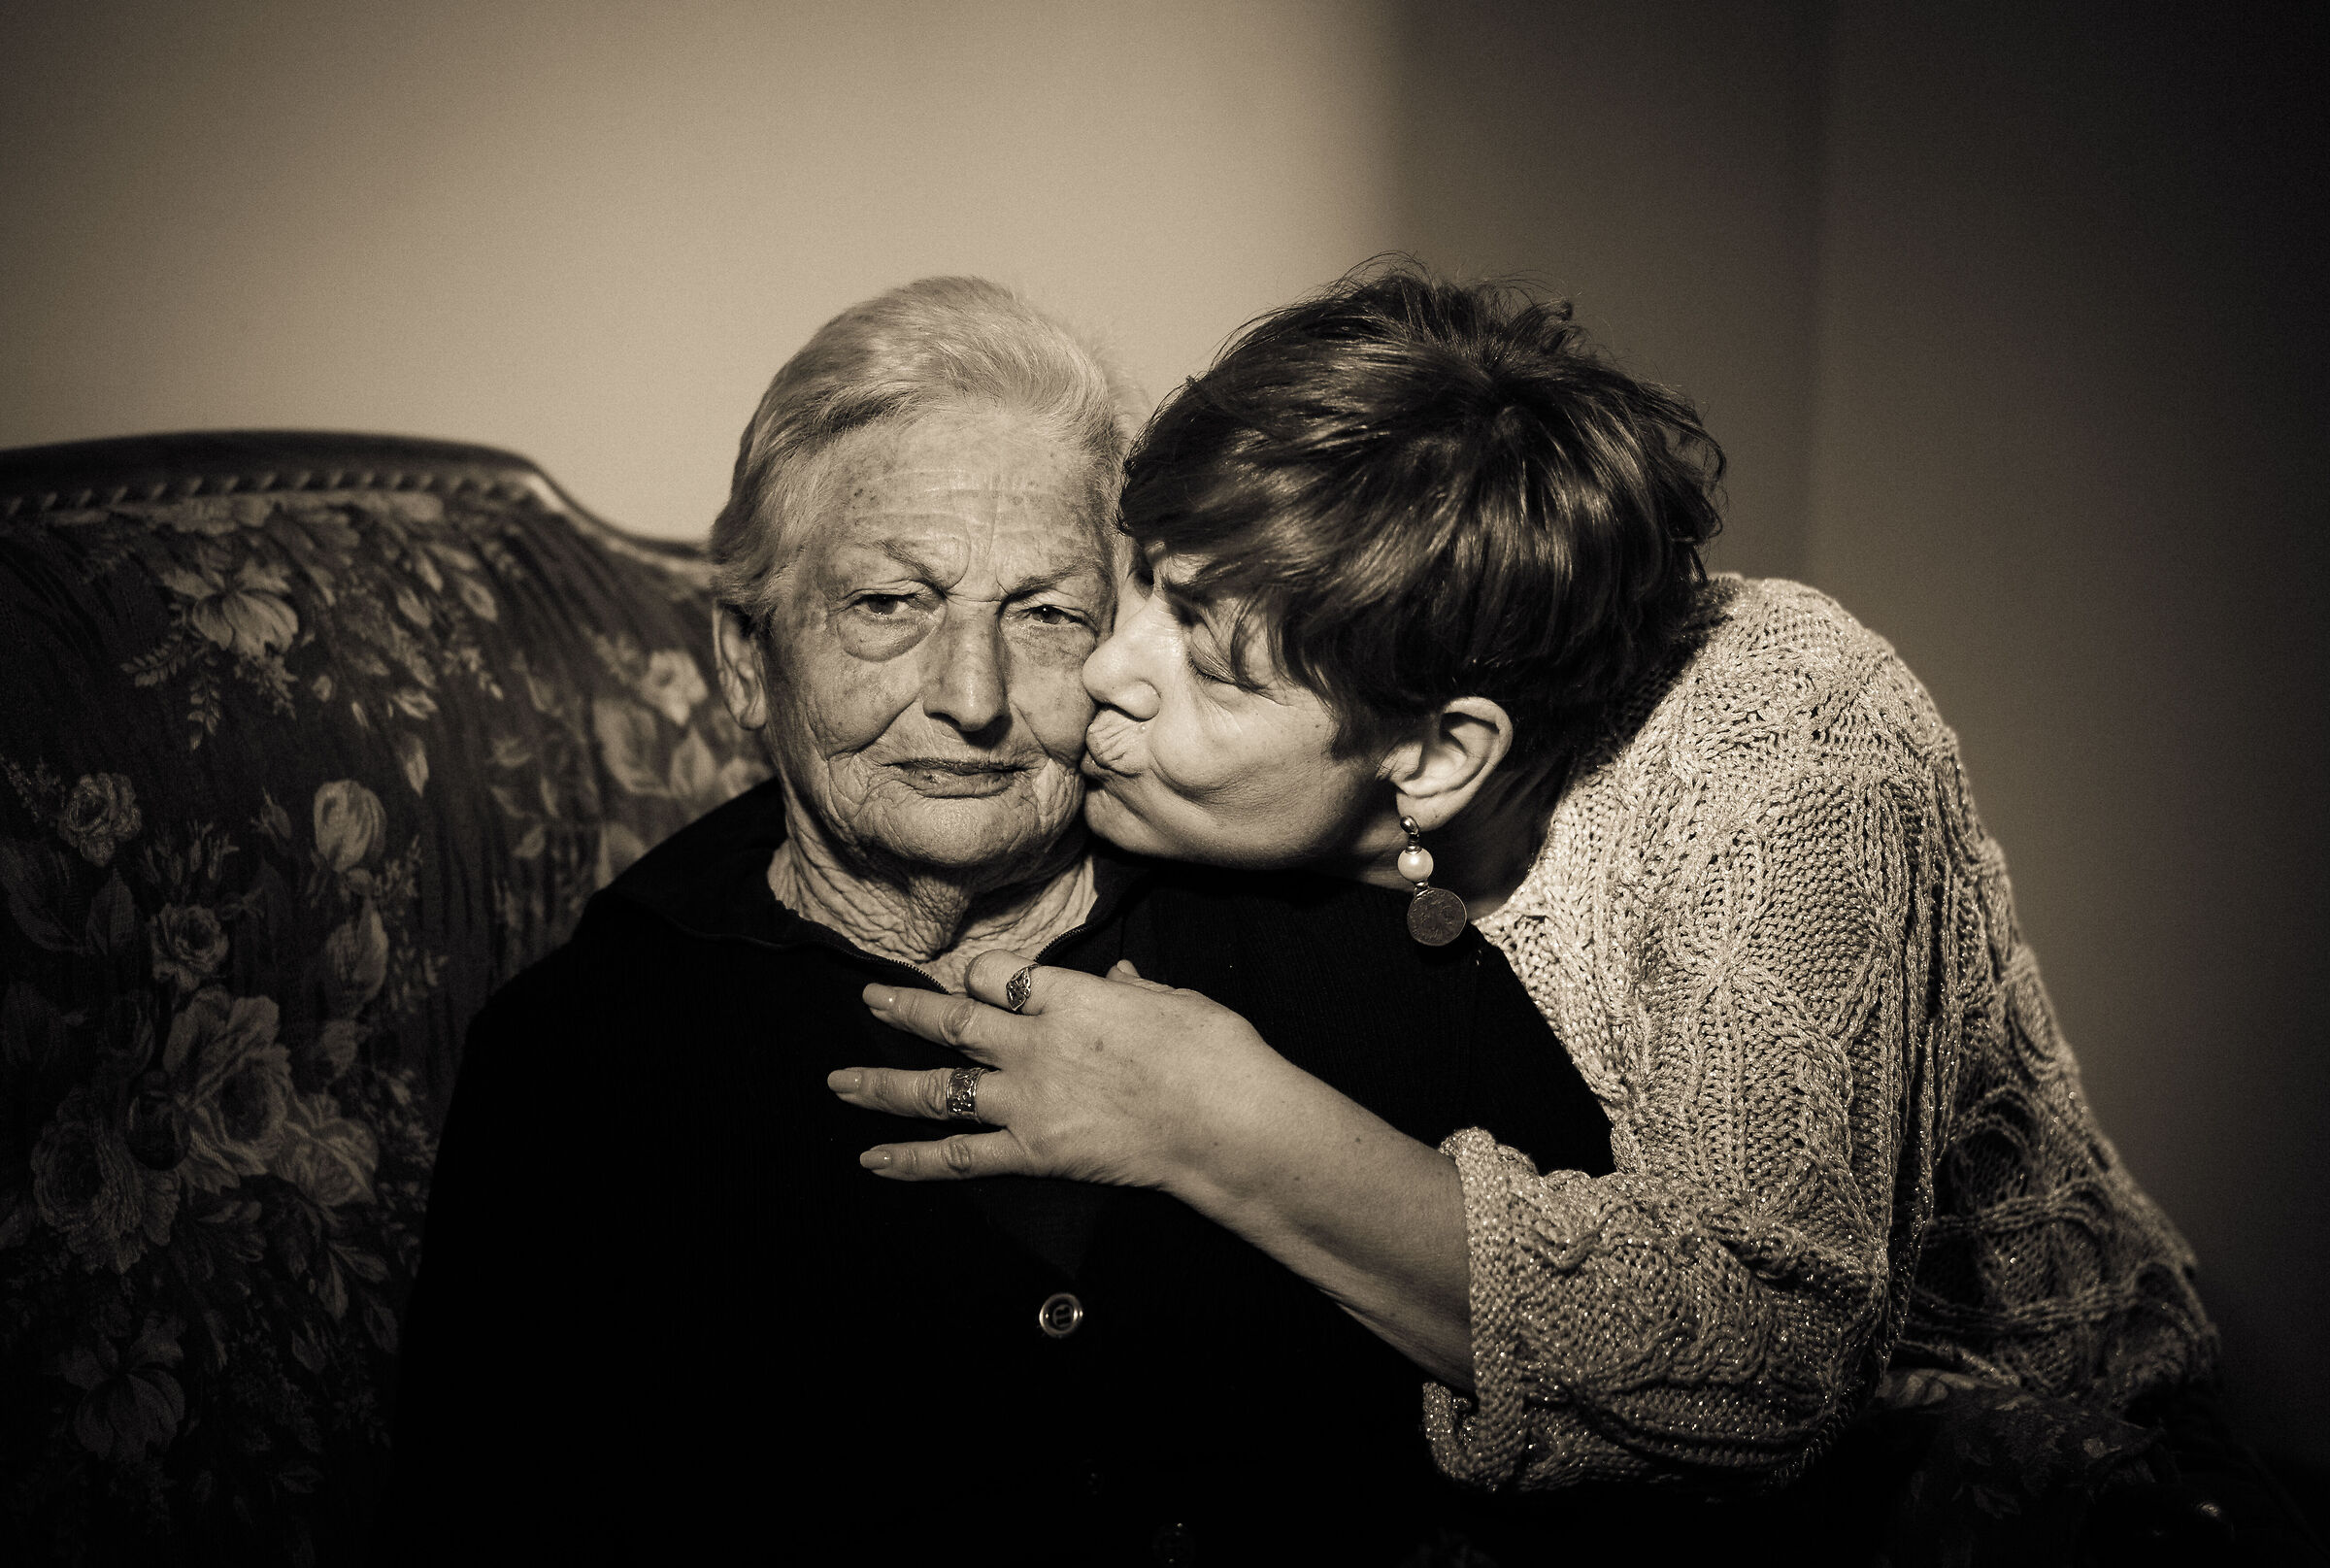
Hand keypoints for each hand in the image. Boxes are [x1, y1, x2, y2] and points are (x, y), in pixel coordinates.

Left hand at [830, 950, 1296, 1192]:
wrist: (1225, 1121)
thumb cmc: (1213, 1053)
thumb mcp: (1175, 1001)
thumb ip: (1135, 991)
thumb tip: (1122, 979)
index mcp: (1068, 995)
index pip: (999, 973)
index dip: (978, 972)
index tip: (967, 975)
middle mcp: (1033, 1042)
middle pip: (953, 1020)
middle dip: (905, 1009)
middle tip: (869, 999)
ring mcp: (1026, 1099)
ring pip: (938, 1088)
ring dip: (883, 1086)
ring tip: (841, 1083)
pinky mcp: (1033, 1150)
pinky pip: (959, 1157)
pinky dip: (912, 1161)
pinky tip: (874, 1161)